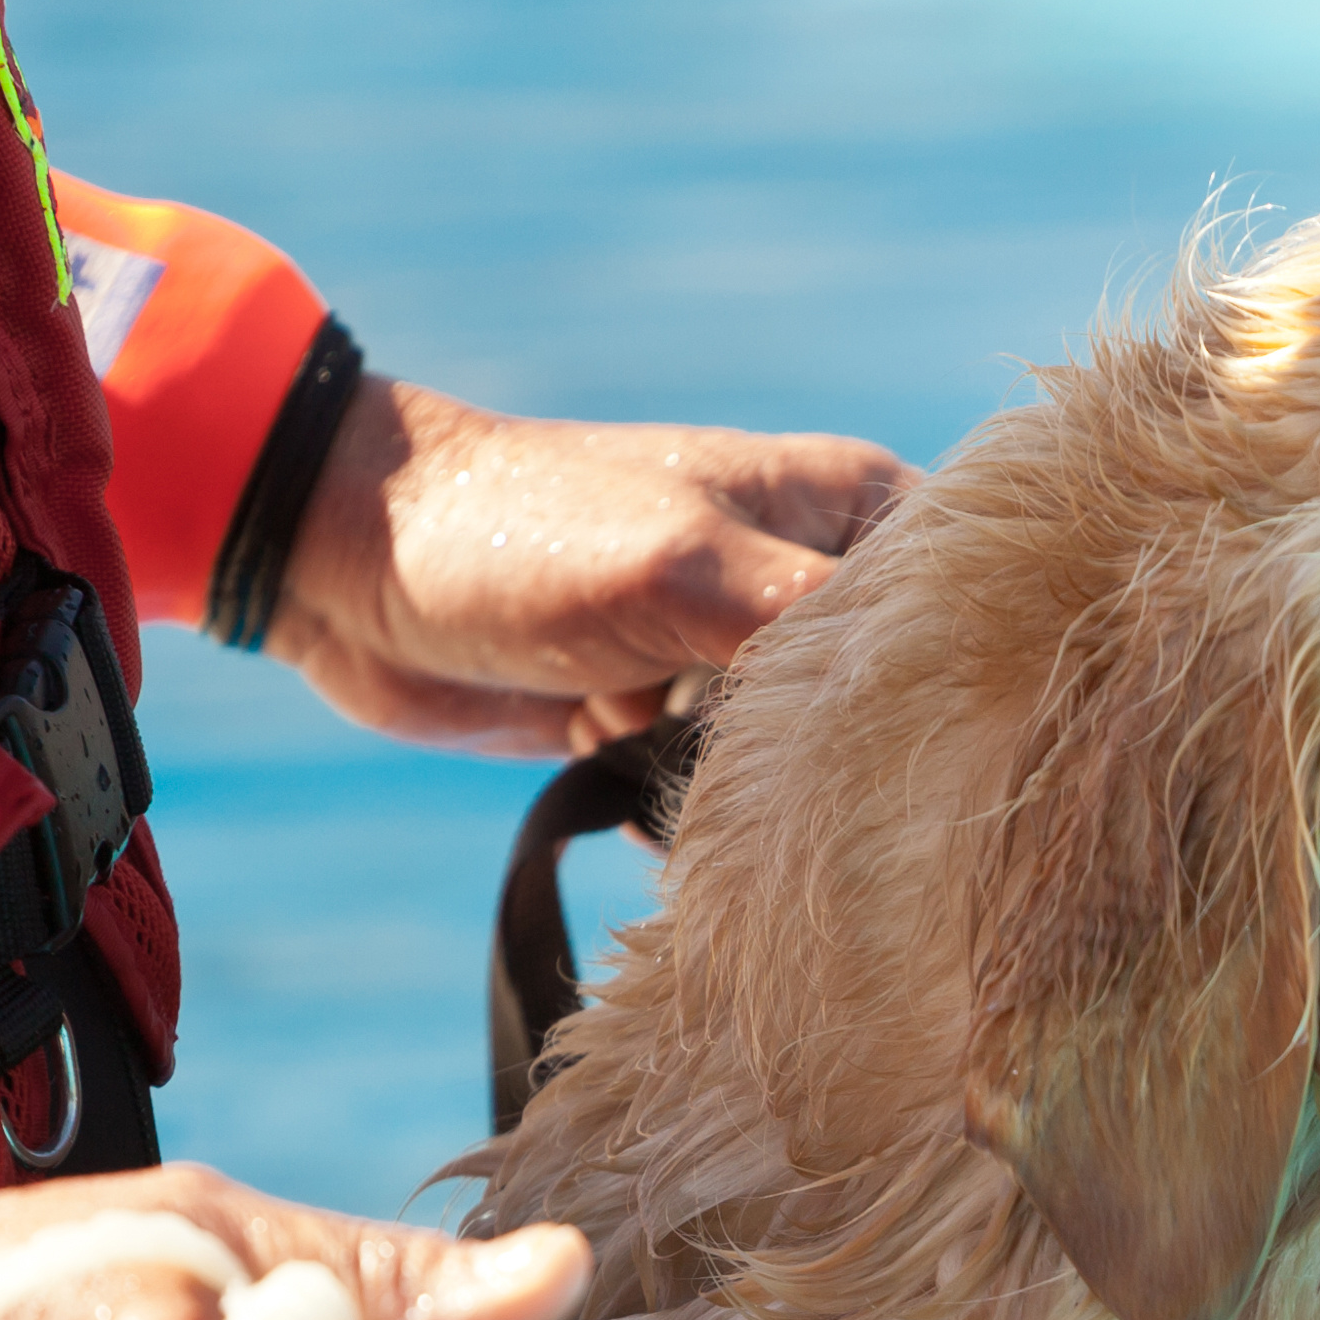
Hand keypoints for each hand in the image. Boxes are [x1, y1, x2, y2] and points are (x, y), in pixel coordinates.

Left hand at [254, 377, 910, 753]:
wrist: (348, 567)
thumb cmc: (523, 535)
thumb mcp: (687, 571)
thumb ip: (815, 634)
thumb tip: (931, 717)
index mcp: (849, 505)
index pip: (969, 600)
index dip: (972, 678)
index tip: (951, 756)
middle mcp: (808, 578)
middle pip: (889, 699)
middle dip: (844, 757)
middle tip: (784, 785)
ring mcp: (734, 655)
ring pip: (803, 761)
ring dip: (751, 792)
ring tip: (681, 773)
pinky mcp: (665, 719)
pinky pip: (719, 794)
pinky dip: (683, 813)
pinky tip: (637, 793)